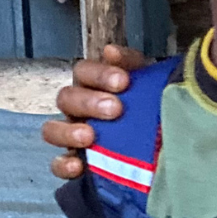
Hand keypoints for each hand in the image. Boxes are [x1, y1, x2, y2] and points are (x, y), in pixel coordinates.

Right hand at [42, 44, 146, 180]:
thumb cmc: (148, 105)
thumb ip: (131, 63)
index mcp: (92, 84)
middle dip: (89, 102)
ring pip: (52, 129)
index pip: (84, 71)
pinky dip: (63, 165)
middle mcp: (77, 108)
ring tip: (89, 136)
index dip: (99, 74)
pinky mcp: (73, 163)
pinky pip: (57, 165)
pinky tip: (78, 166)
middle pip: (67, 98)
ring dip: (68, 131)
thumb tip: (110, 51)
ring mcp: (71, 135)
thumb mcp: (146, 80)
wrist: (164, 141)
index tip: (124, 81)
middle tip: (115, 109)